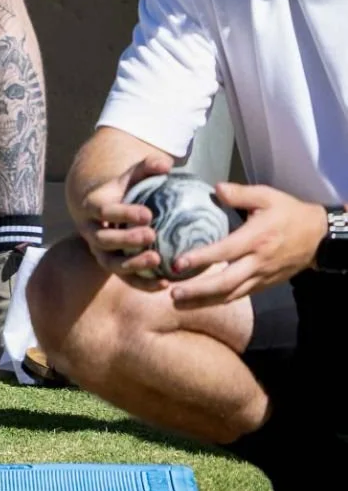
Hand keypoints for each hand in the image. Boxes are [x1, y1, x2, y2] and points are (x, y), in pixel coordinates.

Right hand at [73, 150, 174, 285]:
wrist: (105, 214)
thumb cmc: (124, 193)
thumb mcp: (131, 178)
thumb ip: (146, 169)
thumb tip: (166, 163)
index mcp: (92, 207)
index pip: (103, 211)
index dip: (123, 213)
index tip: (148, 214)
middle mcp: (92, 232)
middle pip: (103, 239)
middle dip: (125, 239)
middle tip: (151, 235)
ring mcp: (101, 252)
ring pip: (111, 263)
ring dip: (133, 264)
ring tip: (156, 259)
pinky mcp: (113, 268)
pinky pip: (126, 280)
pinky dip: (144, 284)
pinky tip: (165, 284)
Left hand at [167, 184, 328, 308]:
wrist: (320, 236)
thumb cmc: (289, 213)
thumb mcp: (267, 196)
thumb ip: (240, 193)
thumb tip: (215, 188)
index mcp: (256, 239)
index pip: (225, 252)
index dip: (201, 259)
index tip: (177, 263)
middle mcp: (257, 262)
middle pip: (226, 282)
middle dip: (198, 290)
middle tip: (172, 293)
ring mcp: (262, 276)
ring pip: (232, 294)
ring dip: (205, 300)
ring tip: (179, 302)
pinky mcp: (265, 284)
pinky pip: (240, 295)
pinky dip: (220, 300)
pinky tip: (201, 301)